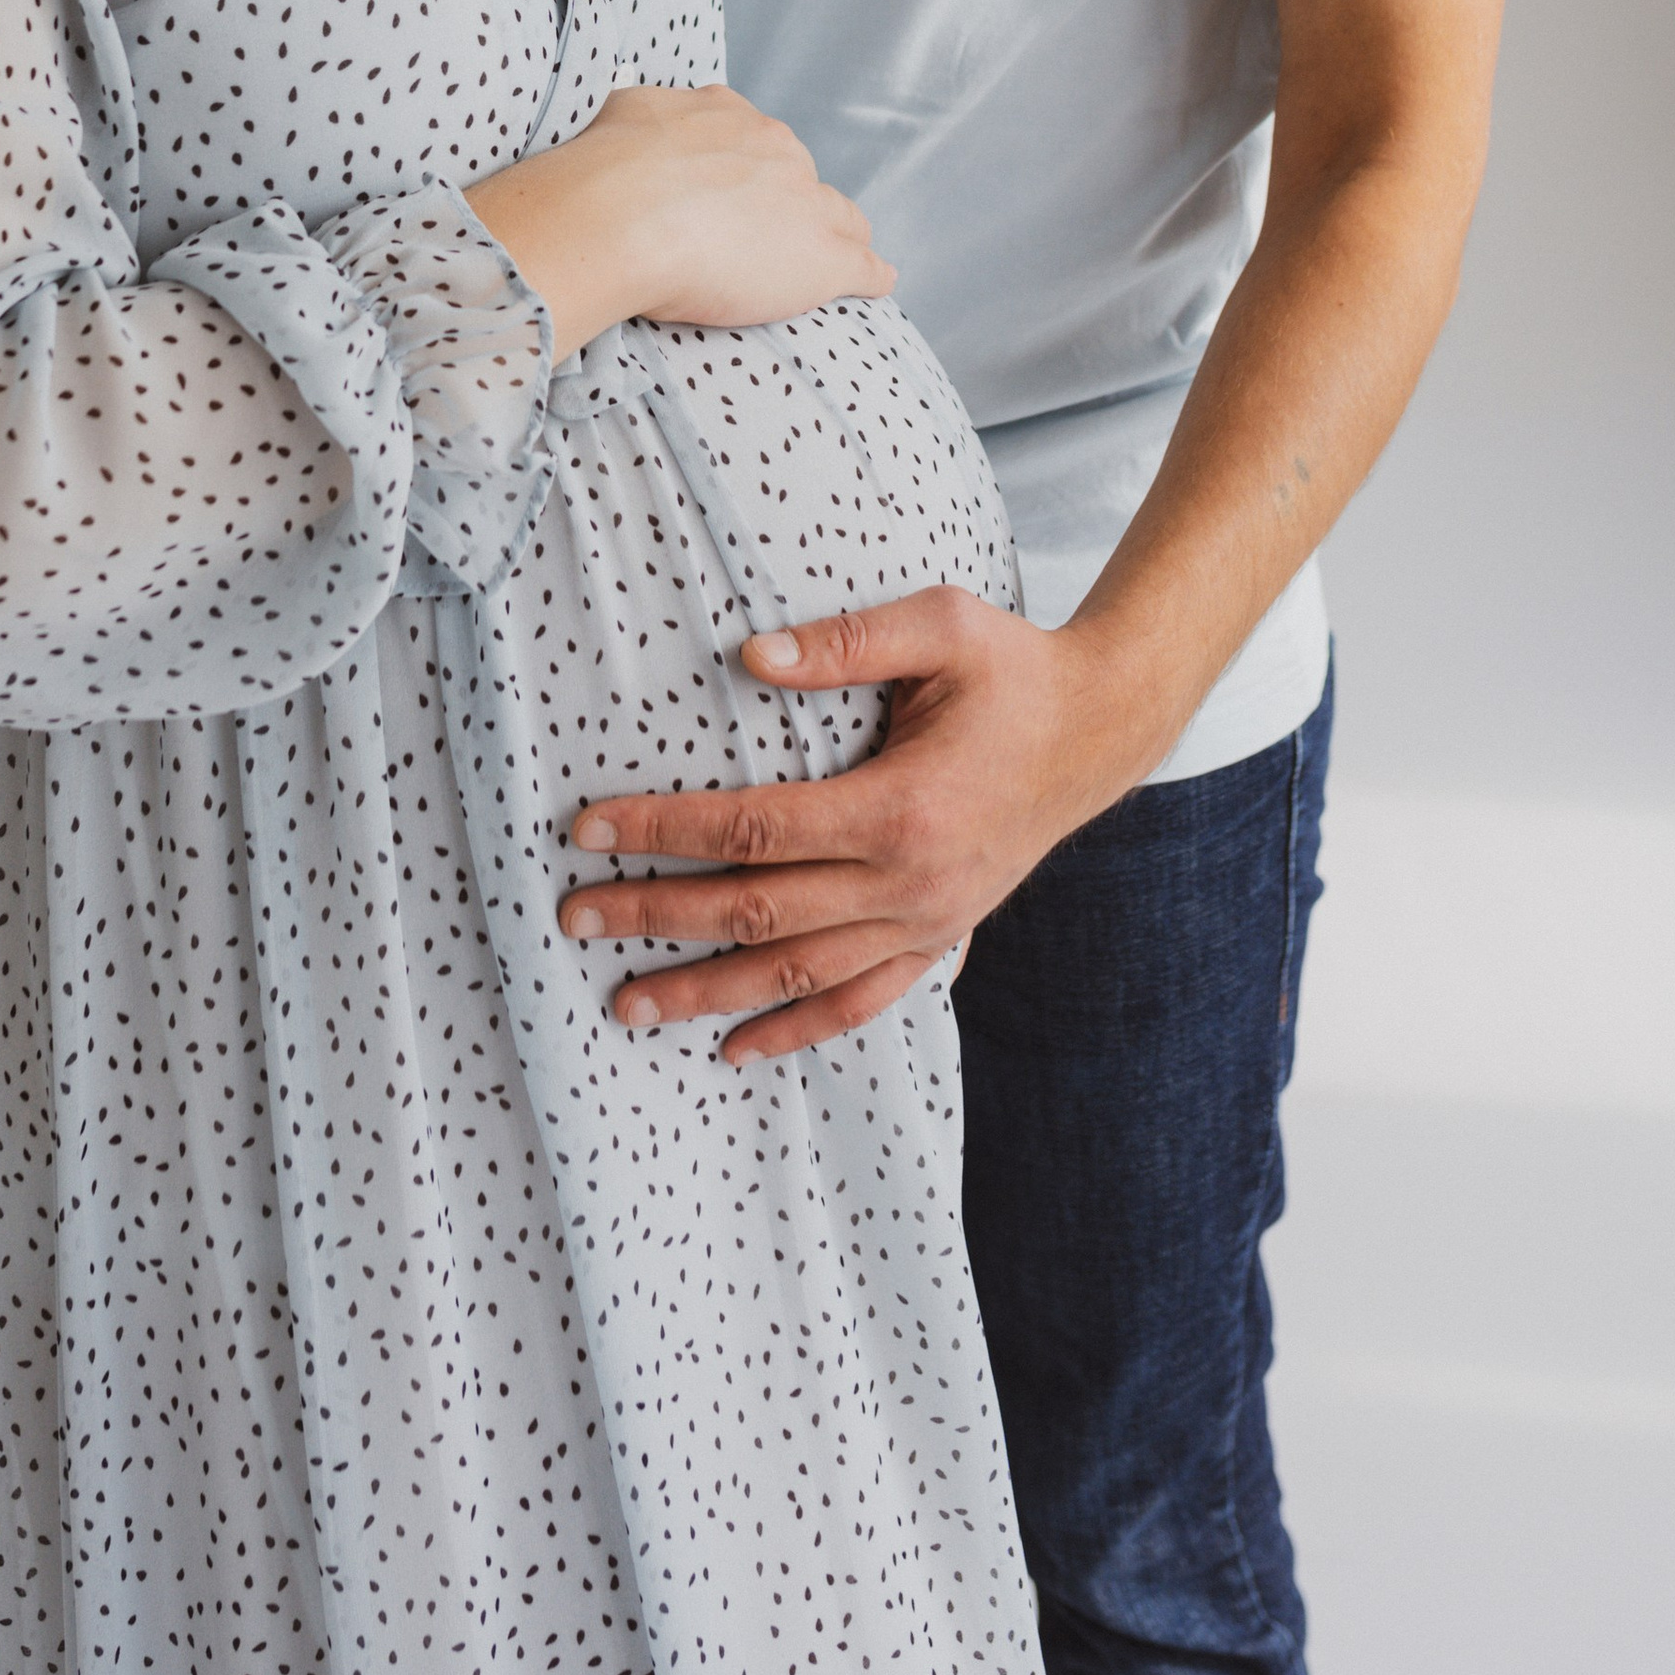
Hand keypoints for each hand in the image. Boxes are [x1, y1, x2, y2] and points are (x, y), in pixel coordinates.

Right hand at [467, 85, 892, 359]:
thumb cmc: (608, 168)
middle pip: (799, 180)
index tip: (731, 195)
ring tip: (838, 256)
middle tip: (760, 237)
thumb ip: (648, 123)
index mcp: (730, 119)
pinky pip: (863, 265)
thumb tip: (639, 130)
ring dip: (837, 235)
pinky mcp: (825, 257)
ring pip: (840, 218)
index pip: (756, 145)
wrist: (622, 213)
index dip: (748, 174)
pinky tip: (876, 283)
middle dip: (787, 204)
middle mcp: (776, 151)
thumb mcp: (627, 118)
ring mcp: (806, 203)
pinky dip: (869, 275)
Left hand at [557, 590, 1143, 1063]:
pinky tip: (737, 1049)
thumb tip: (749, 655)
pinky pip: (861, 1001)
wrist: (1100, 730)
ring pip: (798, 975)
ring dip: (708, 994)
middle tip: (574, 915)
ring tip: (626, 1006)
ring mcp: (928, 922)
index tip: (589, 829)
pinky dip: (797, 1030)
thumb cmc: (1011, 668)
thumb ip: (845, 640)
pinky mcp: (941, 938)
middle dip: (657, 917)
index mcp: (899, 808)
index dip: (665, 830)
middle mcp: (910, 883)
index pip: (753, 828)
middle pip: (757, 912)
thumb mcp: (941, 624)